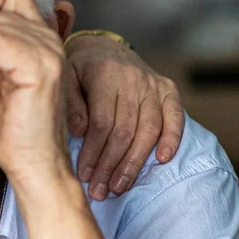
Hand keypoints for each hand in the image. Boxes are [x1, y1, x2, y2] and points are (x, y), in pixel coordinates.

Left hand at [63, 35, 183, 199]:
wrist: (101, 46)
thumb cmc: (77, 68)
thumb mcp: (63, 77)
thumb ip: (70, 104)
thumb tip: (78, 132)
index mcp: (104, 74)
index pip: (101, 123)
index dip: (93, 153)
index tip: (84, 176)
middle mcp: (132, 78)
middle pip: (124, 131)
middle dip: (111, 166)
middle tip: (100, 192)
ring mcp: (152, 84)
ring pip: (148, 130)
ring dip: (134, 162)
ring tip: (120, 187)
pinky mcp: (167, 88)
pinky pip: (174, 116)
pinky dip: (172, 138)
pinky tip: (162, 160)